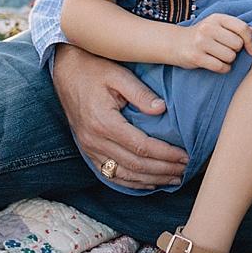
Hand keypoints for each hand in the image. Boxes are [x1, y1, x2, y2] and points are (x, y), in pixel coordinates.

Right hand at [52, 43, 187, 189]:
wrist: (66, 72)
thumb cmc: (94, 70)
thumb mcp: (119, 75)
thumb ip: (141, 93)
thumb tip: (162, 109)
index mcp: (104, 122)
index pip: (141, 146)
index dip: (165, 154)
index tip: (185, 156)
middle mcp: (95, 140)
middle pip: (135, 164)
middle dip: (163, 170)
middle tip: (185, 170)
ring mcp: (89, 148)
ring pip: (123, 174)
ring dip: (150, 179)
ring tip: (173, 179)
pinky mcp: (88, 151)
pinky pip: (110, 174)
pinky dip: (131, 182)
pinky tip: (149, 182)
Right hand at [174, 13, 251, 71]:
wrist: (177, 43)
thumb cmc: (203, 35)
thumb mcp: (218, 25)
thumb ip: (236, 27)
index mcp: (217, 18)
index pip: (242, 28)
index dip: (250, 41)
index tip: (251, 50)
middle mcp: (208, 28)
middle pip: (237, 44)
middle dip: (236, 51)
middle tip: (227, 50)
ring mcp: (201, 42)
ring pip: (230, 56)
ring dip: (229, 60)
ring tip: (221, 57)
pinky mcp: (196, 57)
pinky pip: (220, 66)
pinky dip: (224, 68)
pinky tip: (219, 65)